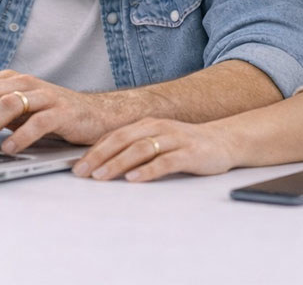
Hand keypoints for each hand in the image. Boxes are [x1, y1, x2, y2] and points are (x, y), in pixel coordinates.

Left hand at [0, 69, 123, 154]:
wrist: (93, 115)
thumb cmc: (46, 115)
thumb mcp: (12, 111)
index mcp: (7, 79)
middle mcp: (23, 82)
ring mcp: (44, 95)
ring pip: (7, 103)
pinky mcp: (62, 111)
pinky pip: (38, 121)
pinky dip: (19, 136)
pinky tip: (8, 149)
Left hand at [72, 117, 239, 182]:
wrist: (225, 141)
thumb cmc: (187, 144)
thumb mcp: (158, 140)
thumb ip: (135, 147)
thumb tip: (103, 162)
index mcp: (147, 124)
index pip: (114, 135)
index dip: (93, 150)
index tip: (77, 166)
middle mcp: (158, 128)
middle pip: (122, 140)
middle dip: (99, 157)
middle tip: (82, 173)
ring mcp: (174, 139)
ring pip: (140, 149)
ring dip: (118, 163)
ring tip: (102, 176)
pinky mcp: (189, 153)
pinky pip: (165, 161)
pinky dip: (147, 170)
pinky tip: (134, 178)